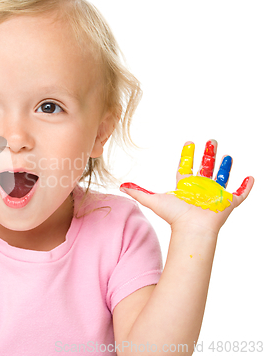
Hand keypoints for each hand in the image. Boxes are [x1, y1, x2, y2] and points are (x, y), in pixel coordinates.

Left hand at [120, 140, 253, 234]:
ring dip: (226, 167)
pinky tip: (249, 178)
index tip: (189, 143)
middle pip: (206, 168)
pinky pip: (239, 194)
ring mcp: (215, 196)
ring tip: (227, 156)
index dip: (188, 156)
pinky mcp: (228, 203)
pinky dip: (245, 186)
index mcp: (186, 186)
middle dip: (209, 154)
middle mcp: (201, 189)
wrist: (191, 228)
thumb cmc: (174, 216)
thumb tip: (120, 186)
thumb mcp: (153, 200)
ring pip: (222, 178)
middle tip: (212, 140)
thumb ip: (138, 192)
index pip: (187, 167)